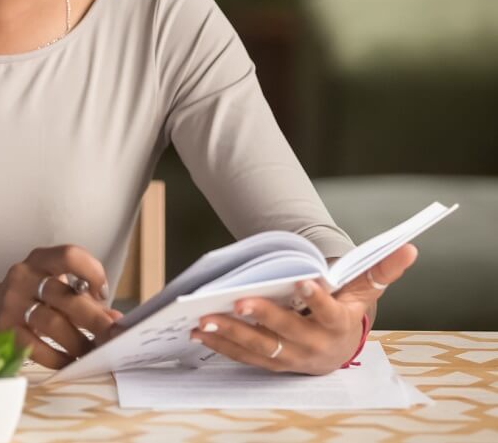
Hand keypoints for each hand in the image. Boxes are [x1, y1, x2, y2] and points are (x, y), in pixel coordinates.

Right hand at [0, 245, 123, 368]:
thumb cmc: (30, 295)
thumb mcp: (52, 285)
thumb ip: (83, 298)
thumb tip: (115, 320)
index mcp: (39, 260)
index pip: (69, 255)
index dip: (91, 272)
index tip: (102, 293)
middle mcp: (23, 276)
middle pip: (65, 296)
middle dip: (94, 319)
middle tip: (113, 336)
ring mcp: (11, 304)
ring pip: (52, 324)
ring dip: (78, 342)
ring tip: (93, 353)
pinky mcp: (4, 330)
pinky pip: (36, 347)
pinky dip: (58, 357)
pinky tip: (70, 361)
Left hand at [189, 243, 417, 374]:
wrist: (338, 348)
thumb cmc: (348, 310)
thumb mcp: (364, 290)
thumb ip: (381, 269)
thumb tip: (410, 247)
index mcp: (339, 325)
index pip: (329, 312)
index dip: (318, 298)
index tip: (304, 281)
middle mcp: (315, 346)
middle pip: (287, 333)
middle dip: (262, 317)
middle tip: (238, 301)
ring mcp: (291, 358)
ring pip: (260, 348)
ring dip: (231, 334)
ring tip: (206, 318)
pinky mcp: (271, 363)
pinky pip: (244, 357)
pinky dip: (221, 344)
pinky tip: (199, 331)